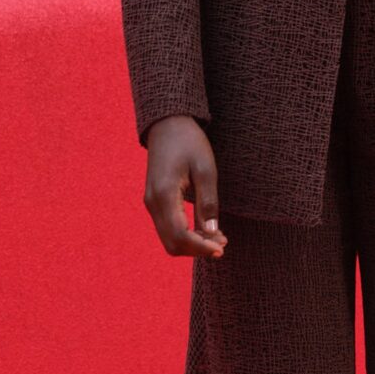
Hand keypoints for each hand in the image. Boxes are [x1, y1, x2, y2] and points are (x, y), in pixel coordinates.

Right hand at [143, 117, 227, 259]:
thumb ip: (208, 202)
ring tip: (217, 238)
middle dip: (197, 249)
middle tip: (222, 244)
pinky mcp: (154, 202)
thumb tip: (212, 234)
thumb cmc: (189, 142)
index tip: (222, 249)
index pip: (180, 235)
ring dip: (192, 244)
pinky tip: (204, 230)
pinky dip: (185, 235)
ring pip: (169, 239)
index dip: (201, 247)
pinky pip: (168, 228)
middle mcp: (152, 203)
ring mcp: (151, 203)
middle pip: (172, 243)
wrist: (168, 124)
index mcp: (164, 194)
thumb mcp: (206, 169)